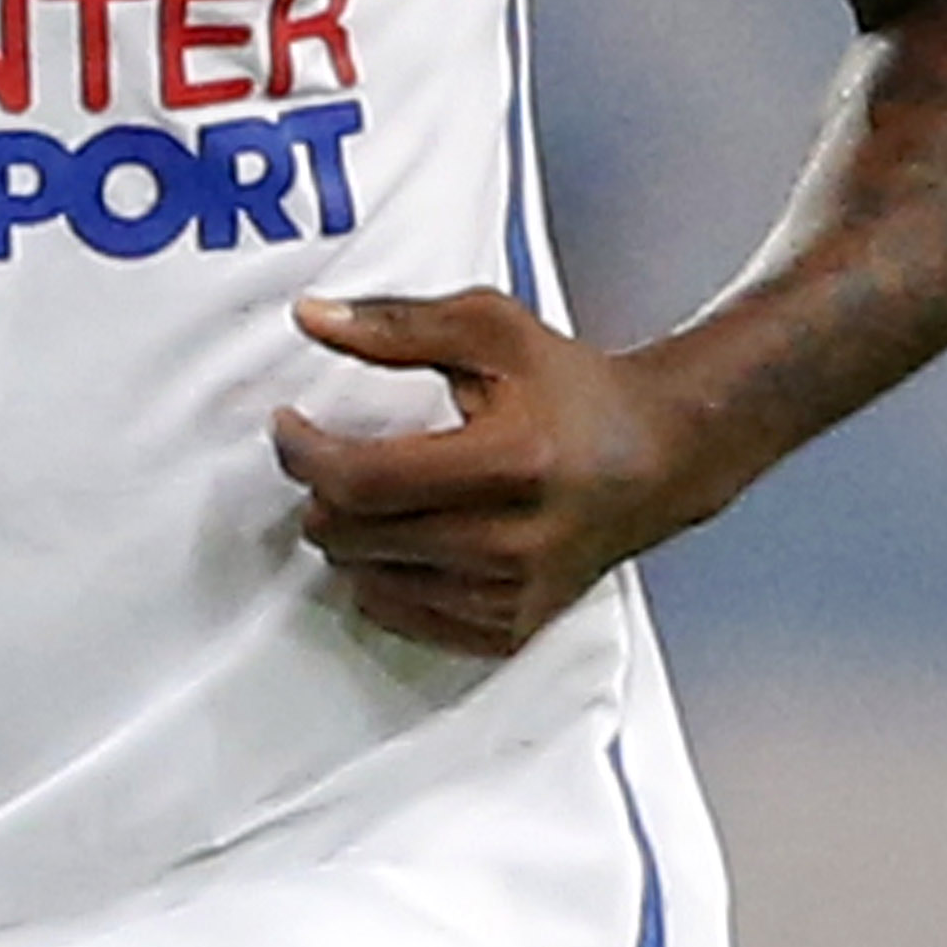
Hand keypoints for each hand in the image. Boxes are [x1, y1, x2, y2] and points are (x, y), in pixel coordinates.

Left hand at [269, 289, 702, 658]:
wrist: (657, 456)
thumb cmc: (574, 391)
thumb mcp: (490, 330)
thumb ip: (395, 324)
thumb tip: (312, 318)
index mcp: (509, 462)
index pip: (363, 480)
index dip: (303, 454)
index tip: (288, 428)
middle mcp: (513, 540)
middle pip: (355, 535)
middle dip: (321, 492)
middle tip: (330, 457)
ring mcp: (514, 593)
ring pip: (367, 580)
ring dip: (349, 536)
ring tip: (373, 494)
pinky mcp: (512, 627)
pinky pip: (403, 617)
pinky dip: (381, 578)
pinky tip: (398, 539)